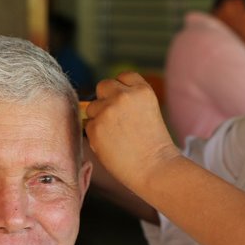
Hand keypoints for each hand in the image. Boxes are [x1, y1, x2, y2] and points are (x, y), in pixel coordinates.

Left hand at [84, 72, 179, 190]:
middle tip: (115, 118)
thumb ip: (129, 100)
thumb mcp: (148, 110)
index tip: (125, 102)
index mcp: (142, 90)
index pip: (123, 76)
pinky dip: (96, 135)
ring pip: (92, 107)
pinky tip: (111, 145)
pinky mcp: (95, 127)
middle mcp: (124, 96)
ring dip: (99, 118)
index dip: (121, 88)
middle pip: (103, 86)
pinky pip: (88, 126)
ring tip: (116, 136)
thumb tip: (103, 100)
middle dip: (106, 99)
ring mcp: (108, 110)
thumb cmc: (154, 144)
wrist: (155, 168)